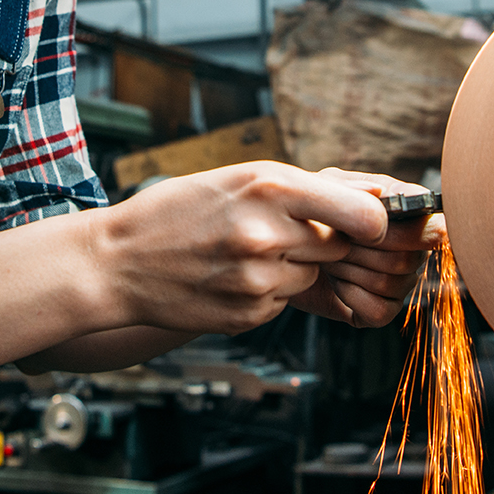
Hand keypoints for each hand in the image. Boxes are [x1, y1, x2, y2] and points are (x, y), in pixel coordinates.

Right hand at [90, 161, 389, 335]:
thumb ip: (305, 188)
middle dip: (319, 242)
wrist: (116, 262)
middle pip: (338, 247)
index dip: (372, 223)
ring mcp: (258, 281)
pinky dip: (267, 293)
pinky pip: (283, 304)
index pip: (365, 216)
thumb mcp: (237, 178)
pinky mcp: (249, 316)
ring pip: (311, 278)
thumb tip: (378, 197)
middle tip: (277, 232)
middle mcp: (268, 235)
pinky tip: (228, 278)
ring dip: (291, 269)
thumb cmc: (178, 210)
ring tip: (242, 254)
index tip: (364, 224)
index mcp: (270, 188)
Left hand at [287, 169, 444, 327]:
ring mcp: (399, 282)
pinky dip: (351, 296)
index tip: (377, 226)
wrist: (286, 249)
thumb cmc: (310, 214)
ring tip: (330, 256)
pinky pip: (380, 310)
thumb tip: (382, 193)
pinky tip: (336, 282)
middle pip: (407, 258)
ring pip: (391, 284)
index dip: (411, 230)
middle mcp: (411, 250)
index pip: (433, 227)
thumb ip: (352, 188)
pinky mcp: (381, 310)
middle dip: (361, 248)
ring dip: (349, 270)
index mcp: (407, 215)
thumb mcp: (323, 188)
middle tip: (334, 238)